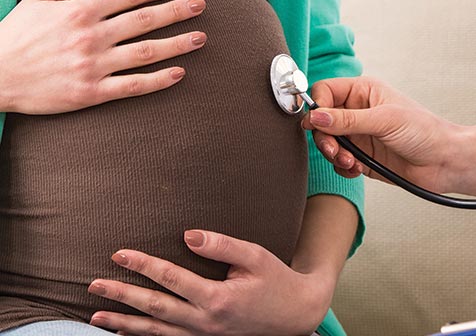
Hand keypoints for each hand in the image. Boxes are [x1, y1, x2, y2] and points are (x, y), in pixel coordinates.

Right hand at [0, 0, 205, 113]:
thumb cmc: (16, 33)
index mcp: (81, 10)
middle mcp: (91, 36)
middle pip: (145, 20)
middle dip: (177, 11)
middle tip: (201, 5)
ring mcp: (93, 66)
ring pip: (145, 52)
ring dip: (177, 44)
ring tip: (200, 37)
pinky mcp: (90, 93)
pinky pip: (132, 86)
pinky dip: (158, 80)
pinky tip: (178, 73)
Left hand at [88, 231, 332, 335]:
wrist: (295, 316)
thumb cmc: (275, 280)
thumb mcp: (255, 256)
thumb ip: (221, 245)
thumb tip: (188, 235)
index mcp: (216, 298)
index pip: (170, 279)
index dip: (143, 265)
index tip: (119, 253)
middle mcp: (205, 323)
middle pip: (154, 308)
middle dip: (122, 296)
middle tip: (94, 285)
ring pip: (155, 332)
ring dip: (123, 324)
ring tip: (96, 316)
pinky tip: (124, 334)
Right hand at [301, 76, 459, 192]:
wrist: (444, 162)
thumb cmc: (424, 130)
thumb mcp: (384, 120)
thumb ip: (348, 120)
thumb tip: (317, 116)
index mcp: (364, 91)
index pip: (326, 91)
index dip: (317, 106)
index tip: (316, 123)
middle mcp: (358, 111)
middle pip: (322, 119)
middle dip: (325, 136)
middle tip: (334, 149)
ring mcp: (360, 134)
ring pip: (328, 141)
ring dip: (334, 154)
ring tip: (350, 162)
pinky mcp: (362, 156)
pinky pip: (339, 161)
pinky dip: (342, 167)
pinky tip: (356, 169)